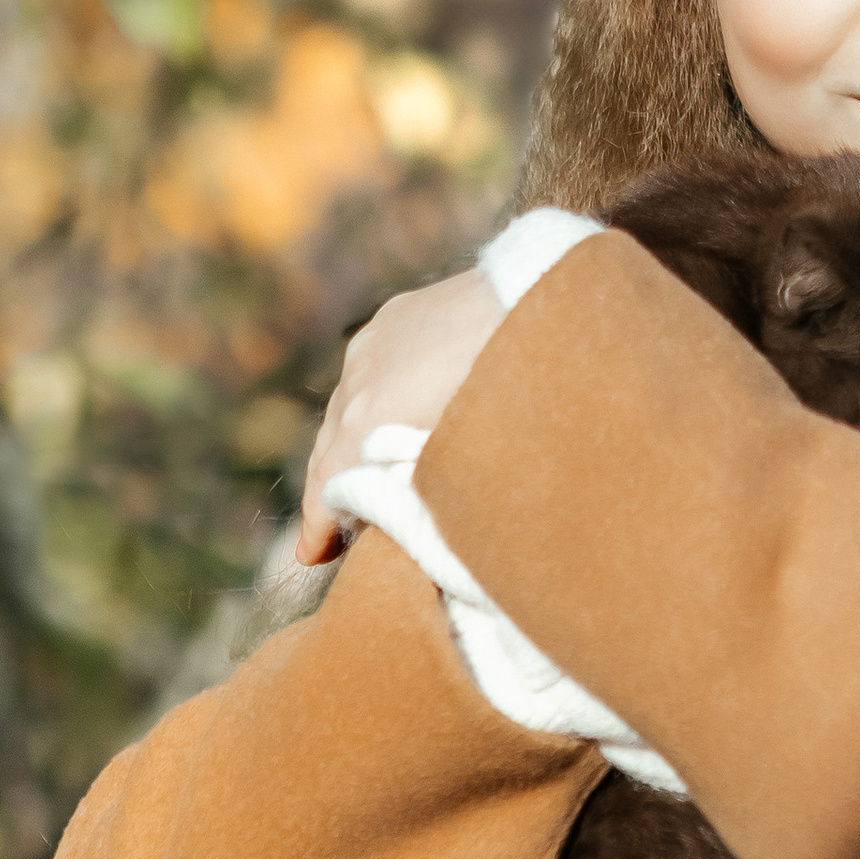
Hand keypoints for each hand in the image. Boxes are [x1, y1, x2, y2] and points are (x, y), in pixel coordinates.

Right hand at [295, 268, 504, 566]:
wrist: (547, 303)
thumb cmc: (519, 396)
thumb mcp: (467, 465)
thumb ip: (420, 494)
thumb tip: (397, 515)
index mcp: (367, 421)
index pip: (329, 485)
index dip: (319, 526)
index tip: (312, 556)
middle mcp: (359, 379)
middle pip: (332, 446)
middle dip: (331, 489)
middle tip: (328, 534)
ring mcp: (375, 341)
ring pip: (350, 404)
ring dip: (353, 441)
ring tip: (363, 476)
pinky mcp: (397, 315)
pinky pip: (374, 367)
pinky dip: (376, 399)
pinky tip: (393, 415)